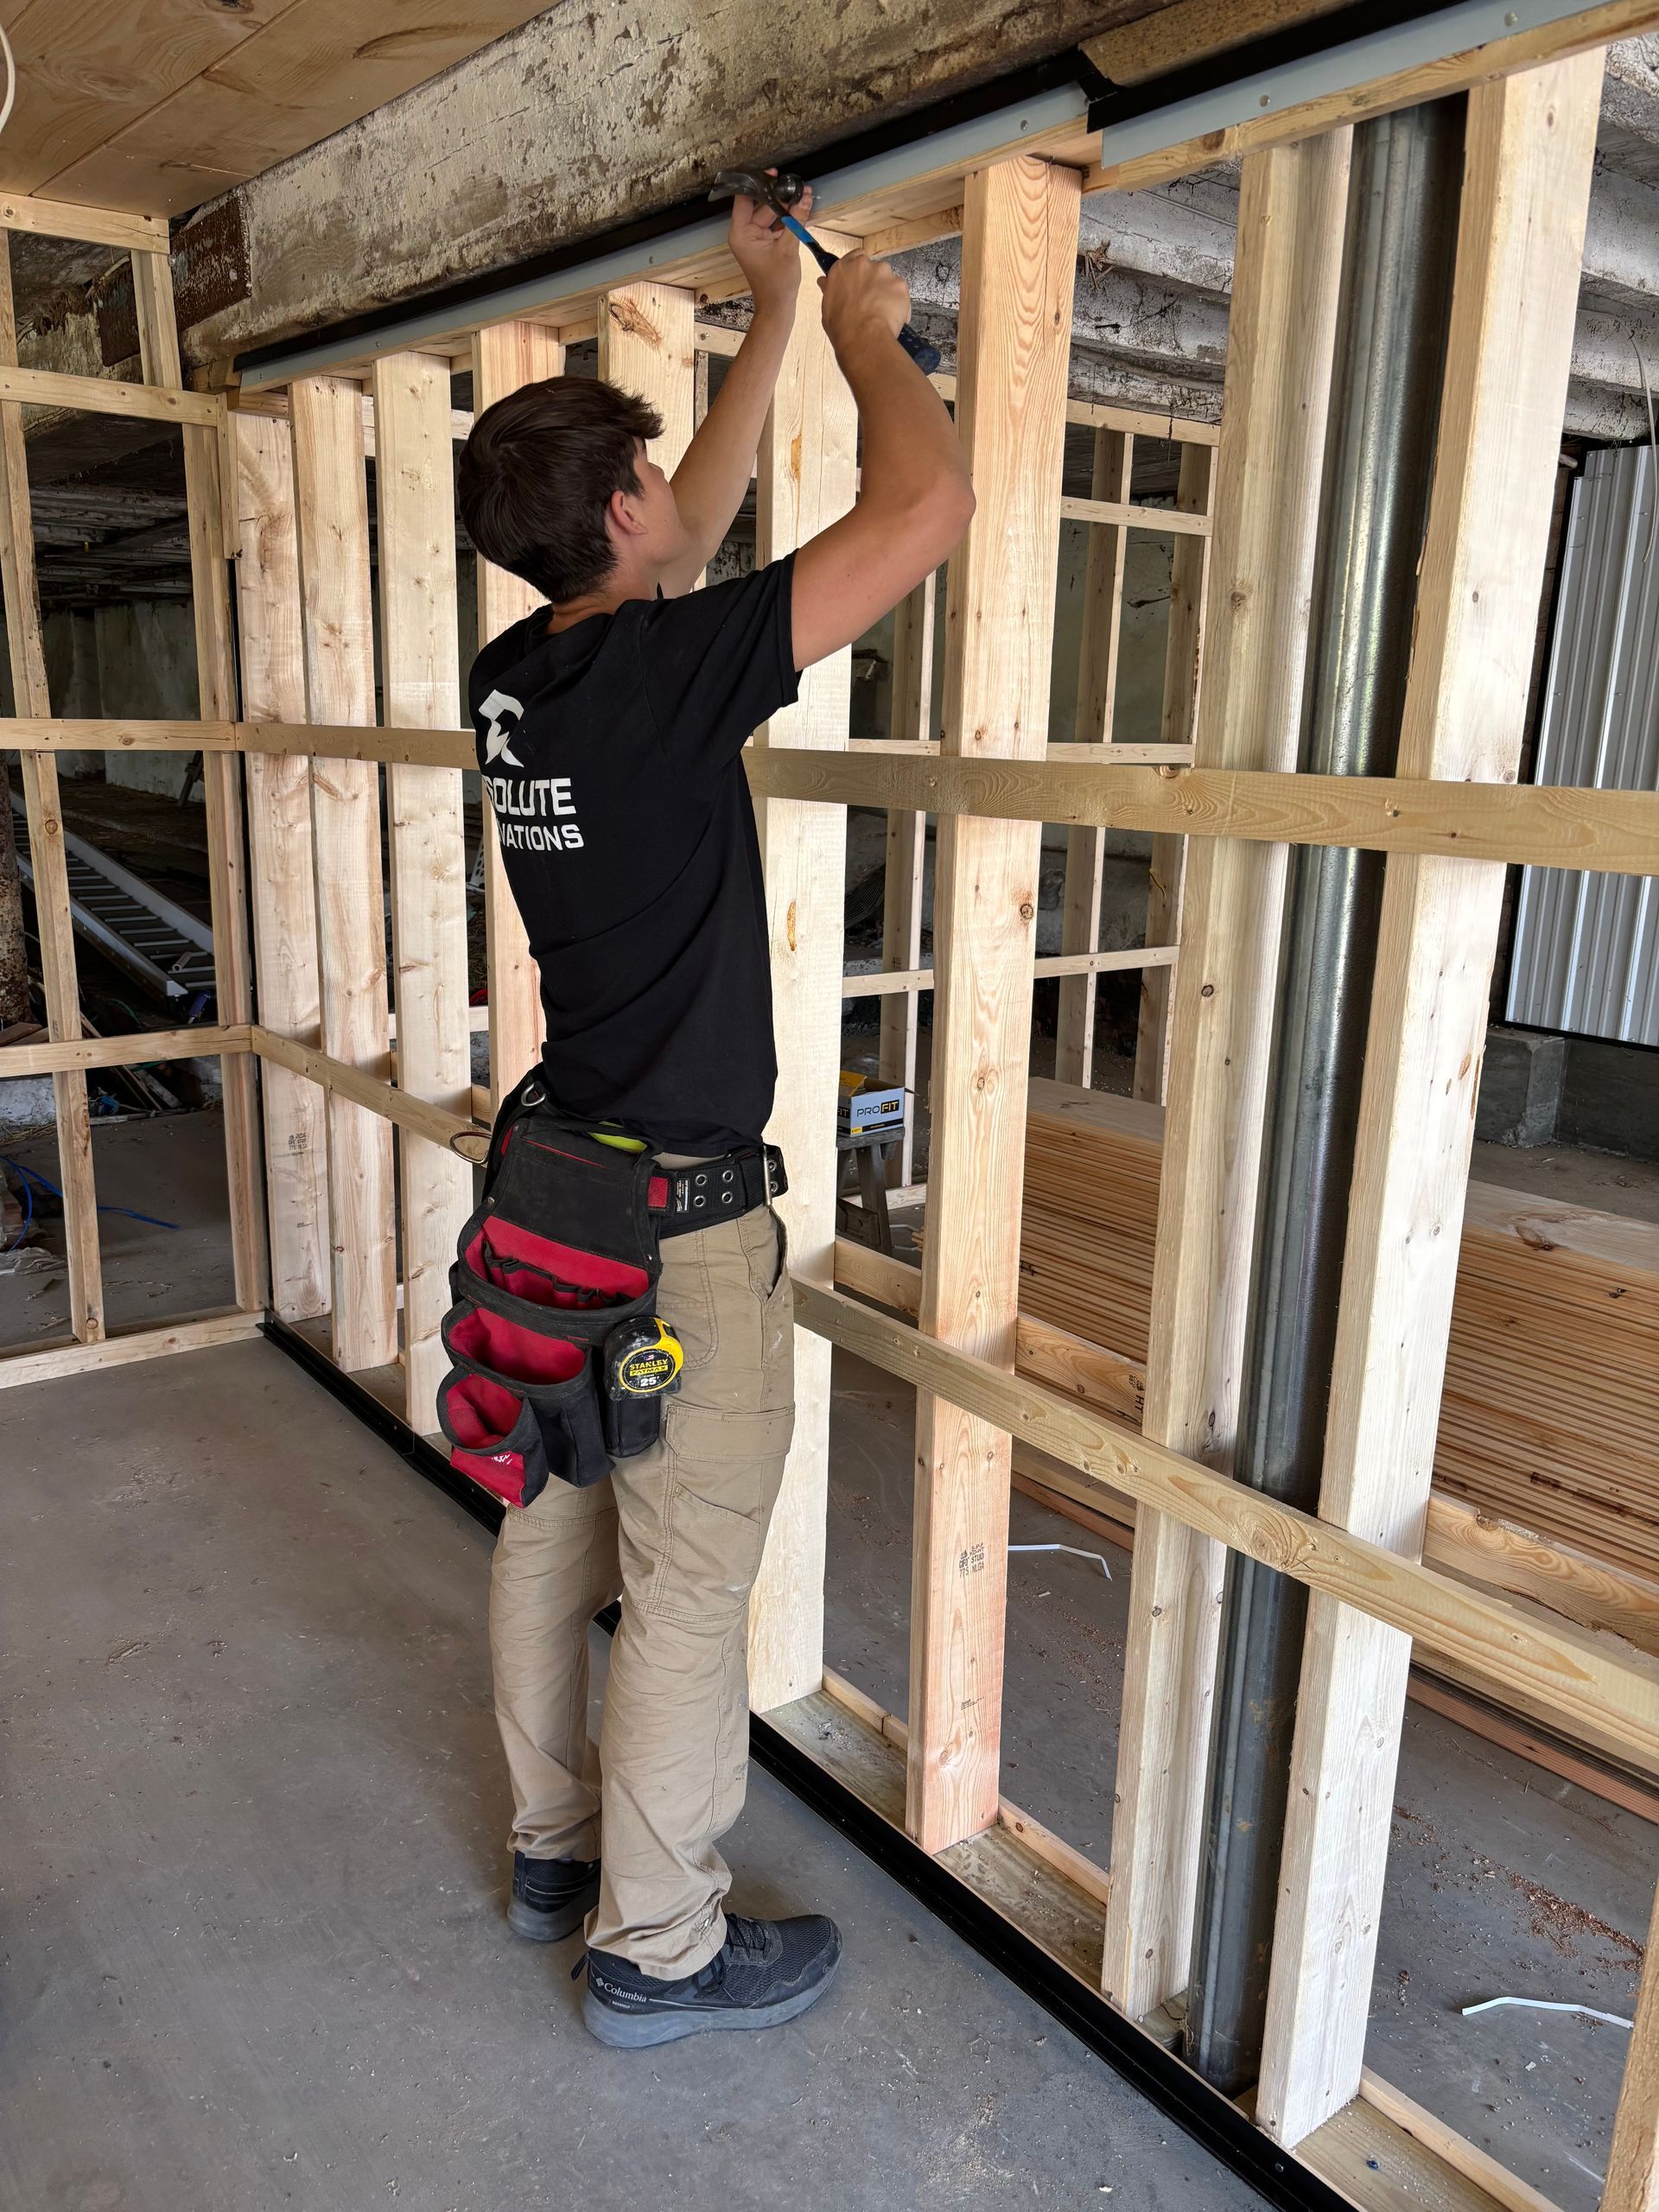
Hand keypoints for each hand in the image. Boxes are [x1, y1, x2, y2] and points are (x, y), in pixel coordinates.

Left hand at [728, 176, 812, 314]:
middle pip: (760, 204)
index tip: (772, 173)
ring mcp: (755, 238)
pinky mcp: (764, 243)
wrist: (778, 307)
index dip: (757, 183)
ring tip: (803, 196)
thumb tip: (805, 196)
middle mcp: (744, 233)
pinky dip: (786, 219)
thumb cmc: (777, 283)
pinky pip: (775, 224)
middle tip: (796, 186)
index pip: (744, 199)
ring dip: (786, 207)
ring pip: (770, 214)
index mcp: (741, 233)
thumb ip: (796, 219)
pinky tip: (801, 210)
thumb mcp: (788, 248)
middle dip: (778, 196)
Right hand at [819, 251, 908, 357]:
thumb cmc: (842, 326)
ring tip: (881, 312)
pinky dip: (898, 302)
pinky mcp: (899, 284)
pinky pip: (900, 292)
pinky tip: (891, 316)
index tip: (860, 281)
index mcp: (843, 268)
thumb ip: (830, 289)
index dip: (859, 270)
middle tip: (871, 302)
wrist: (863, 337)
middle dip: (874, 282)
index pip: (855, 257)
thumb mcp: (828, 307)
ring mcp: (883, 272)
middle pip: (873, 268)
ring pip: (888, 279)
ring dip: (887, 291)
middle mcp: (863, 265)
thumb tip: (825, 282)